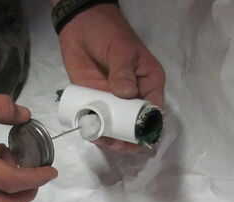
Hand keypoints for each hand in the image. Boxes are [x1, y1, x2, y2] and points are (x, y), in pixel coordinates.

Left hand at [58, 4, 164, 151]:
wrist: (80, 25)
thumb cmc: (108, 33)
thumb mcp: (121, 50)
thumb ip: (123, 72)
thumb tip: (126, 94)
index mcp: (148, 83)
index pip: (153, 112)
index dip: (147, 128)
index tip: (136, 139)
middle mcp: (133, 97)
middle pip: (134, 126)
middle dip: (127, 139)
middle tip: (115, 144)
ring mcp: (113, 101)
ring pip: (116, 128)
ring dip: (110, 138)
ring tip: (101, 139)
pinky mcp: (95, 102)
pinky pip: (97, 121)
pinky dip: (94, 130)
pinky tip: (90, 132)